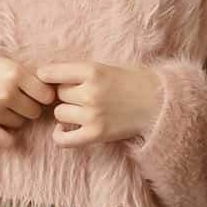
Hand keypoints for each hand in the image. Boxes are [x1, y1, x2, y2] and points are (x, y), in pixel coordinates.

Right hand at [0, 46, 57, 148]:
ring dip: (14, 119)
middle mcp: (6, 92)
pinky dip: (6, 137)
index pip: (46, 95)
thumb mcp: (9, 64)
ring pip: (20, 124)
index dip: (42, 96)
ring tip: (1, 108)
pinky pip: (7, 141)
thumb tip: (56, 96)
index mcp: (15, 73)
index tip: (34, 94)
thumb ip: (30, 78)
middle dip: (28, 108)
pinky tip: (0, 127)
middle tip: (15, 102)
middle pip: (34, 112)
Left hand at [33, 61, 161, 147]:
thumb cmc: (133, 82)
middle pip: (58, 94)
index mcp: (92, 71)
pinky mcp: (96, 134)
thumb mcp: (106, 67)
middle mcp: (90, 93)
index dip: (47, 76)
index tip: (47, 78)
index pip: (52, 73)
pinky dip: (59, 135)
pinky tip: (63, 129)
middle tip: (81, 95)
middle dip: (66, 94)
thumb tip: (48, 77)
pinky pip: (63, 139)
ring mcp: (92, 115)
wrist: (159, 103)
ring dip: (66, 112)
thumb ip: (81, 72)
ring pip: (59, 113)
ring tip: (82, 110)